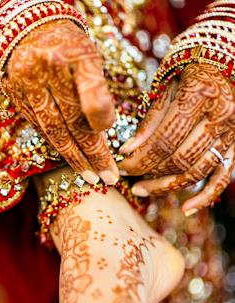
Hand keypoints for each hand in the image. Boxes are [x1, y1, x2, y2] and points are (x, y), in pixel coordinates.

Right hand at [2, 20, 117, 184]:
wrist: (25, 29)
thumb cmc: (66, 44)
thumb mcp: (88, 54)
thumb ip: (96, 87)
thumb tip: (102, 128)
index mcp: (70, 52)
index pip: (88, 88)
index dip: (100, 114)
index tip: (110, 137)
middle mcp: (44, 68)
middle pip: (69, 119)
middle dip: (91, 151)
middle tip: (109, 176)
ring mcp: (24, 84)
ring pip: (51, 129)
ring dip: (73, 157)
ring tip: (91, 176)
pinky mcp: (13, 95)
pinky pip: (37, 126)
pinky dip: (55, 144)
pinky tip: (69, 157)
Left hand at [119, 63, 234, 214]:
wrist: (230, 53)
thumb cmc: (190, 64)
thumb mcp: (166, 82)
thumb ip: (150, 117)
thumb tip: (127, 149)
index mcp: (199, 94)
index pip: (164, 139)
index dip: (139, 157)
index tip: (118, 165)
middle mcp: (222, 115)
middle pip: (180, 157)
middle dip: (148, 172)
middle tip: (126, 178)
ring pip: (198, 171)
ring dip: (167, 186)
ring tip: (141, 190)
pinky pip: (224, 176)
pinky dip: (206, 196)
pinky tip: (187, 209)